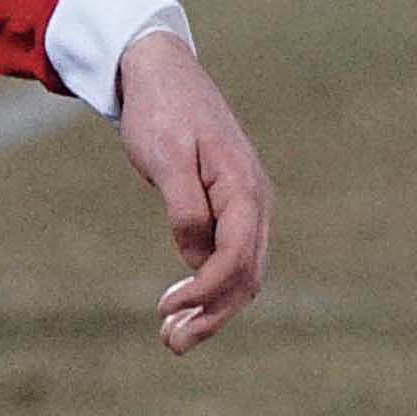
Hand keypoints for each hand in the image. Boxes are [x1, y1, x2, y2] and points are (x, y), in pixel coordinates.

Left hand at [112, 27, 270, 354]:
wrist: (161, 71)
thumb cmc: (161, 111)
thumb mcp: (165, 158)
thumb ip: (184, 209)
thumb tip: (195, 257)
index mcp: (244, 189)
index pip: (237, 259)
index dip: (205, 292)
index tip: (166, 310)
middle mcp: (256, 202)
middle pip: (246, 277)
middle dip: (211, 315)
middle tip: (170, 344)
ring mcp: (247, 206)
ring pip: (242, 274)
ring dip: (212, 310)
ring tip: (172, 338)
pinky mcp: (230, 208)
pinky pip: (230, 259)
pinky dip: (209, 288)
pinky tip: (182, 305)